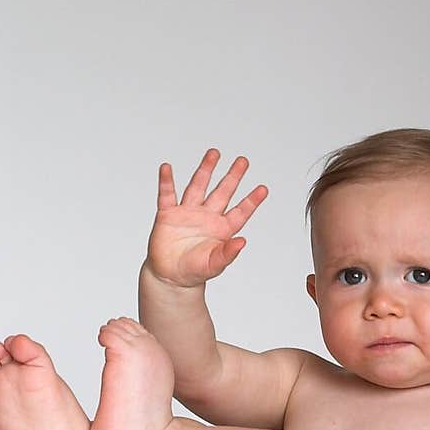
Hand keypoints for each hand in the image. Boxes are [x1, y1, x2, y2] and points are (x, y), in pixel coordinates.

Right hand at [145, 149, 267, 287]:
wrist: (170, 276)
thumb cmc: (194, 270)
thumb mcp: (214, 265)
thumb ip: (228, 254)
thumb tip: (243, 242)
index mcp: (222, 229)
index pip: (240, 212)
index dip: (251, 201)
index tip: (263, 189)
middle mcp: (207, 217)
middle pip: (222, 192)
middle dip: (232, 176)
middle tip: (243, 161)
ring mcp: (188, 213)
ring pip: (198, 186)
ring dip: (205, 170)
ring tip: (214, 153)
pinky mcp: (168, 214)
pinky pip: (167, 195)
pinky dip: (166, 181)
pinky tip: (167, 168)